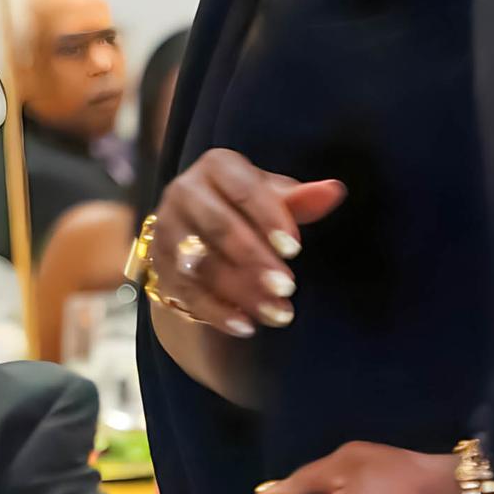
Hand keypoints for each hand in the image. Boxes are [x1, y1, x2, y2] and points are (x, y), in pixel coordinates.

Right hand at [151, 151, 343, 336]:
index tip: (295, 250)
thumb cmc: (247, 207)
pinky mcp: (159, 265)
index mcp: (216, 167)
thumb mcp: (274, 198)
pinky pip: (186, 293)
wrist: (199, 228)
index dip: (269, 219)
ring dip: (241, 292)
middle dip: (255, 260)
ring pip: (202, 264)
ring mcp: (167, 229)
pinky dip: (217, 313)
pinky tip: (247, 327)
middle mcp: (184, 192)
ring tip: (278, 314)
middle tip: (288, 287)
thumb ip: (302, 199)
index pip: (243, 189)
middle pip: (219, 226)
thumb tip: (334, 191)